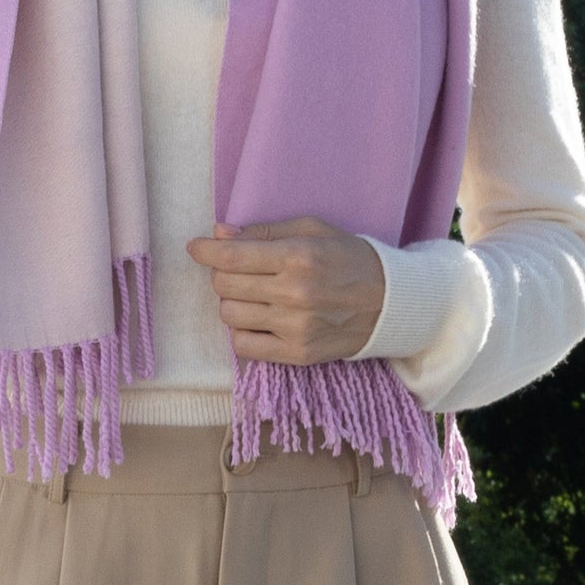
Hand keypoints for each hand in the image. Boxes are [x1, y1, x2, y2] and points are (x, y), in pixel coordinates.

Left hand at [185, 215, 385, 364]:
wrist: (389, 302)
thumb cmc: (347, 257)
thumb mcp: (311, 230)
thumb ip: (264, 231)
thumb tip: (219, 233)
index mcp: (298, 256)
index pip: (233, 257)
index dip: (206, 251)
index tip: (195, 247)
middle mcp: (295, 293)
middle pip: (225, 285)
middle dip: (221, 273)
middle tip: (235, 268)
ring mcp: (296, 327)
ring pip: (230, 315)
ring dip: (232, 301)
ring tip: (252, 293)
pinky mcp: (298, 354)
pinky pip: (244, 346)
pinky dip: (243, 331)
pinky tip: (259, 318)